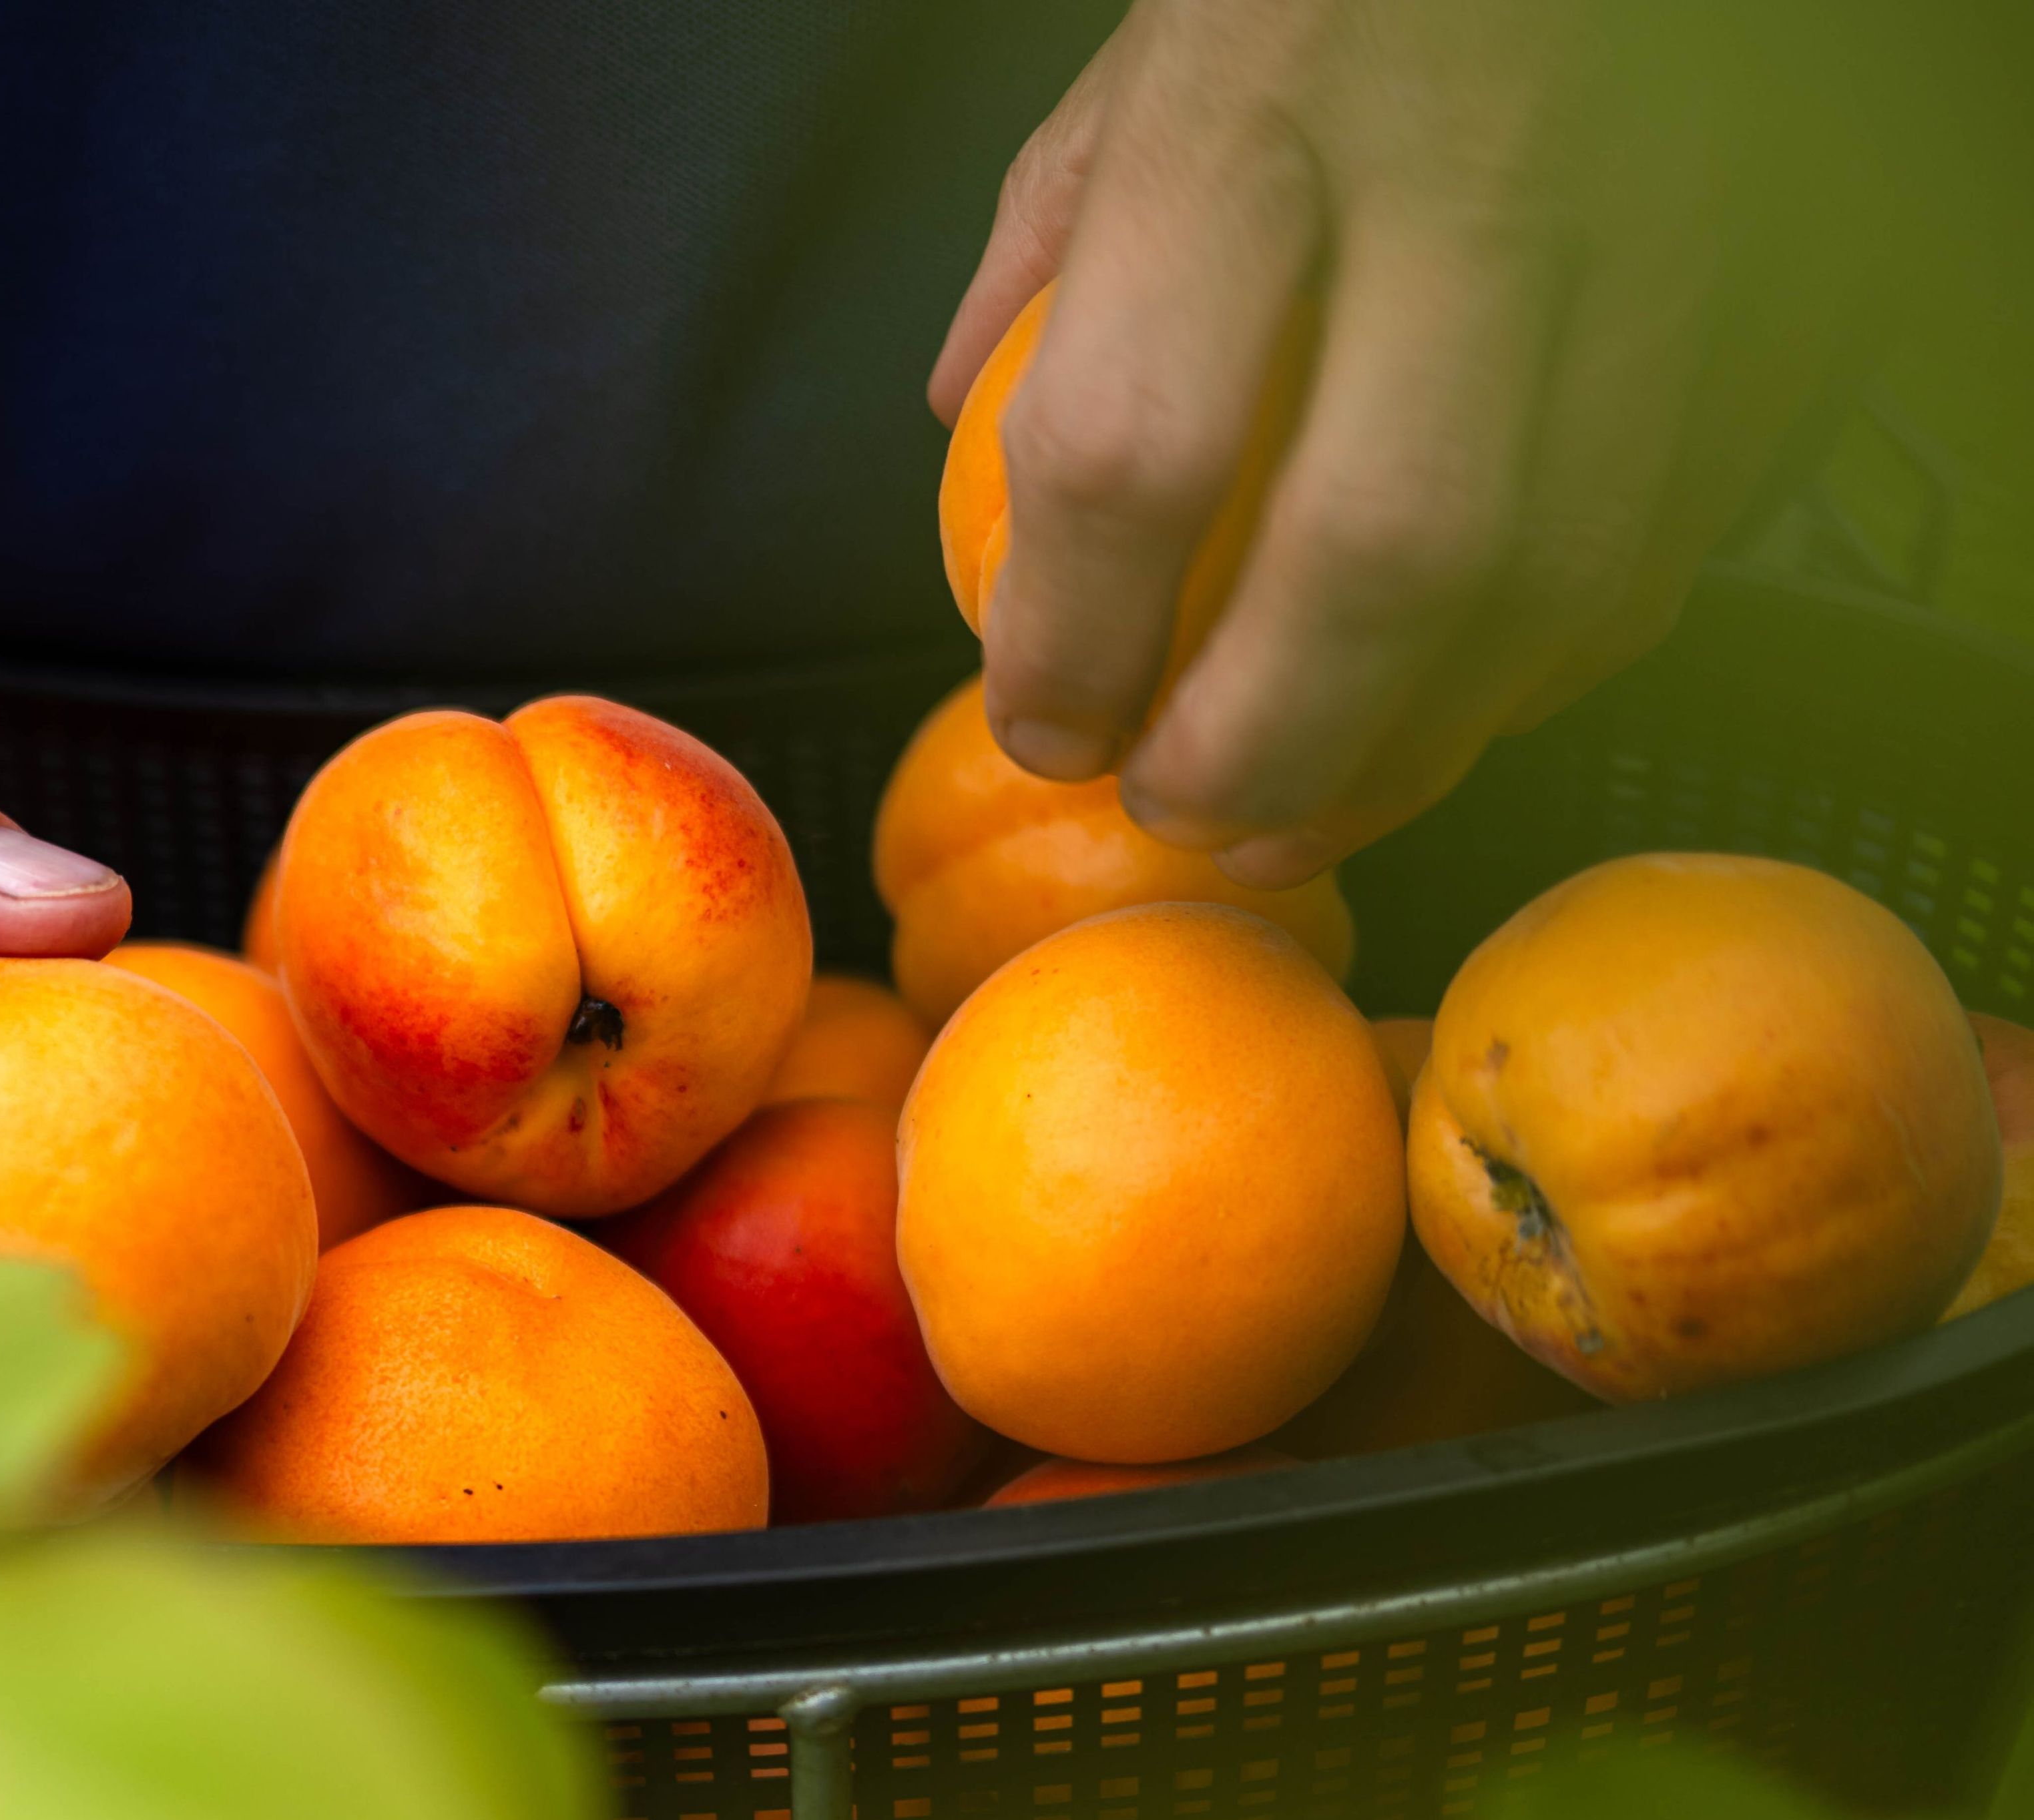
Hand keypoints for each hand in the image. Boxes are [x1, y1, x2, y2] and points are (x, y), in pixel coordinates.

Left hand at [930, 0, 1880, 888]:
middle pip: (1379, 554)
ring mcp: (1667, 222)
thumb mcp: (1174, 28)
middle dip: (1263, 740)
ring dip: (1413, 746)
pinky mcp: (1789, 271)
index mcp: (1270, 93)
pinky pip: (1670, 530)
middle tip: (1175, 808)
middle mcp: (1483, 162)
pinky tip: (1450, 708)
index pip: (1140, 442)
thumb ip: (1065, 222)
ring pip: (1553, 577)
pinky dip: (1546, 658)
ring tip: (1292, 813)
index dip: (1076, 636)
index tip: (1046, 724)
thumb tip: (959, 420)